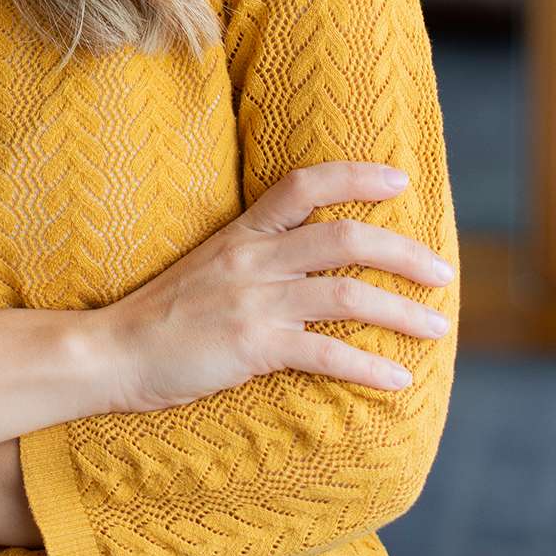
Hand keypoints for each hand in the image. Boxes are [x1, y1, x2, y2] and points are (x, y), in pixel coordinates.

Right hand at [94, 160, 454, 412]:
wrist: (111, 350)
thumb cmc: (161, 315)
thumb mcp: (208, 266)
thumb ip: (255, 257)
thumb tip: (308, 262)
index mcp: (241, 233)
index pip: (304, 184)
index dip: (356, 176)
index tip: (399, 181)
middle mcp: (253, 258)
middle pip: (345, 238)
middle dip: (404, 252)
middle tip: (444, 272)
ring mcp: (253, 301)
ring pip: (347, 293)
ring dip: (402, 311)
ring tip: (436, 326)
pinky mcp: (252, 346)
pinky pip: (326, 353)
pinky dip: (369, 366)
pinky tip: (398, 379)